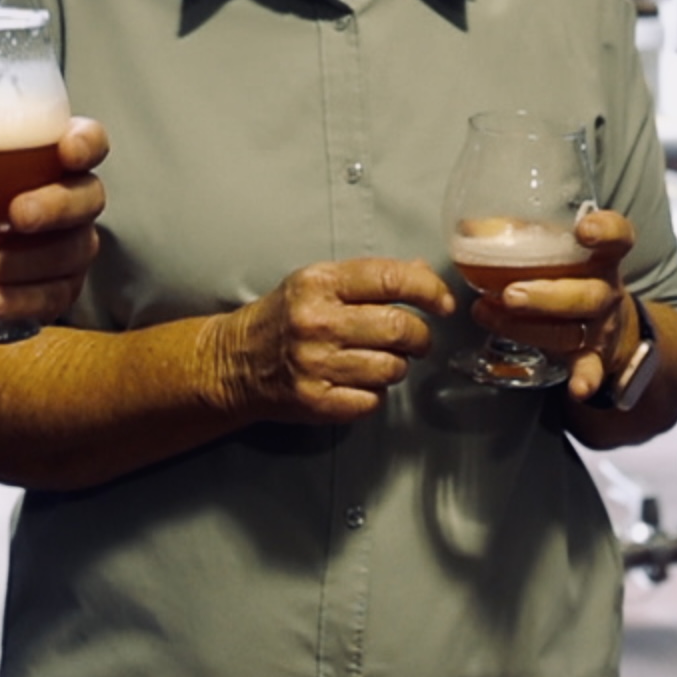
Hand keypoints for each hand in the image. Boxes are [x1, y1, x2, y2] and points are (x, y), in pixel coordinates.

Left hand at [0, 115, 111, 326]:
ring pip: (67, 255)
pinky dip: (19, 301)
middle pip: (87, 199)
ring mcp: (71, 248)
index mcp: (48, 156)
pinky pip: (52, 299)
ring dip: (15, 263)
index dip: (86, 142)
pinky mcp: (60, 290)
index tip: (64, 148)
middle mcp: (71, 200)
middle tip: (15, 215)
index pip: (89, 140)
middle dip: (56, 207)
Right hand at [203, 256, 459, 424]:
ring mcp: (315, 364)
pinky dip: (375, 393)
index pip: (391, 279)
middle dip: (420, 336)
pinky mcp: (316, 401)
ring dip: (397, 366)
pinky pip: (373, 400)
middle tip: (417, 340)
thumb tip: (423, 275)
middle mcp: (317, 321)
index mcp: (319, 283)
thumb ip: (370, 279)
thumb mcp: (319, 283)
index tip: (443, 303)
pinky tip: (359, 382)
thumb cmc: (283, 318)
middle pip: (398, 328)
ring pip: (391, 368)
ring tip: (380, 360)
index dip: (429, 290)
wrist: (234, 362)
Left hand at [474, 207, 642, 401]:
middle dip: (545, 295)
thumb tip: (471, 227)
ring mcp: (602, 327)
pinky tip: (578, 390)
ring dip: (530, 328)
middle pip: (587, 294)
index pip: (619, 237)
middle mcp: (606, 291)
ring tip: (492, 317)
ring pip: (572, 330)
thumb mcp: (561, 252)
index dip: (606, 231)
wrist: (611, 324)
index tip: (585, 229)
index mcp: (602, 257)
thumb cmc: (574, 277)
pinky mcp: (594, 356)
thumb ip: (523, 236)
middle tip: (510, 293)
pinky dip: (586, 379)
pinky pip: (591, 368)